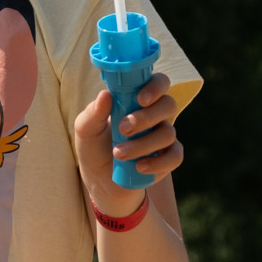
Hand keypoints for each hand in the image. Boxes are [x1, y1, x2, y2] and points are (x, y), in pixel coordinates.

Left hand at [73, 72, 183, 215]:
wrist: (98, 179)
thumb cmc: (93, 146)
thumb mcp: (86, 129)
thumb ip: (94, 112)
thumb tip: (105, 94)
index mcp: (137, 99)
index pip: (158, 82)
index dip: (155, 87)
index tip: (140, 99)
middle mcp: (155, 114)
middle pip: (168, 104)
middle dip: (147, 117)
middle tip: (123, 128)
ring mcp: (163, 136)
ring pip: (168, 133)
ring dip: (142, 144)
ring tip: (119, 154)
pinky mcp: (167, 159)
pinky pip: (175, 157)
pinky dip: (158, 163)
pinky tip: (139, 167)